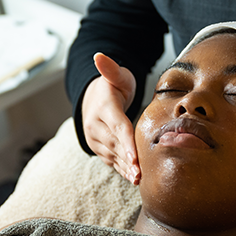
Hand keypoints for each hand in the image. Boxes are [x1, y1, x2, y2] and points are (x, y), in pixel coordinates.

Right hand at [81, 53, 140, 183]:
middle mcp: (95, 126)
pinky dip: (122, 170)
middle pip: (115, 144)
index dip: (126, 143)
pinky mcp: (99, 148)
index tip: (134, 157)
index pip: (117, 127)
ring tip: (139, 179)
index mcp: (103, 108)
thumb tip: (98, 56)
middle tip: (141, 173)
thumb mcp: (115, 75)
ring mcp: (96, 139)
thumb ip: (111, 69)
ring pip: (113, 155)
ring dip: (125, 168)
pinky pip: (111, 161)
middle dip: (128, 160)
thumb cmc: (112, 86)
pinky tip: (133, 178)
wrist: (94, 98)